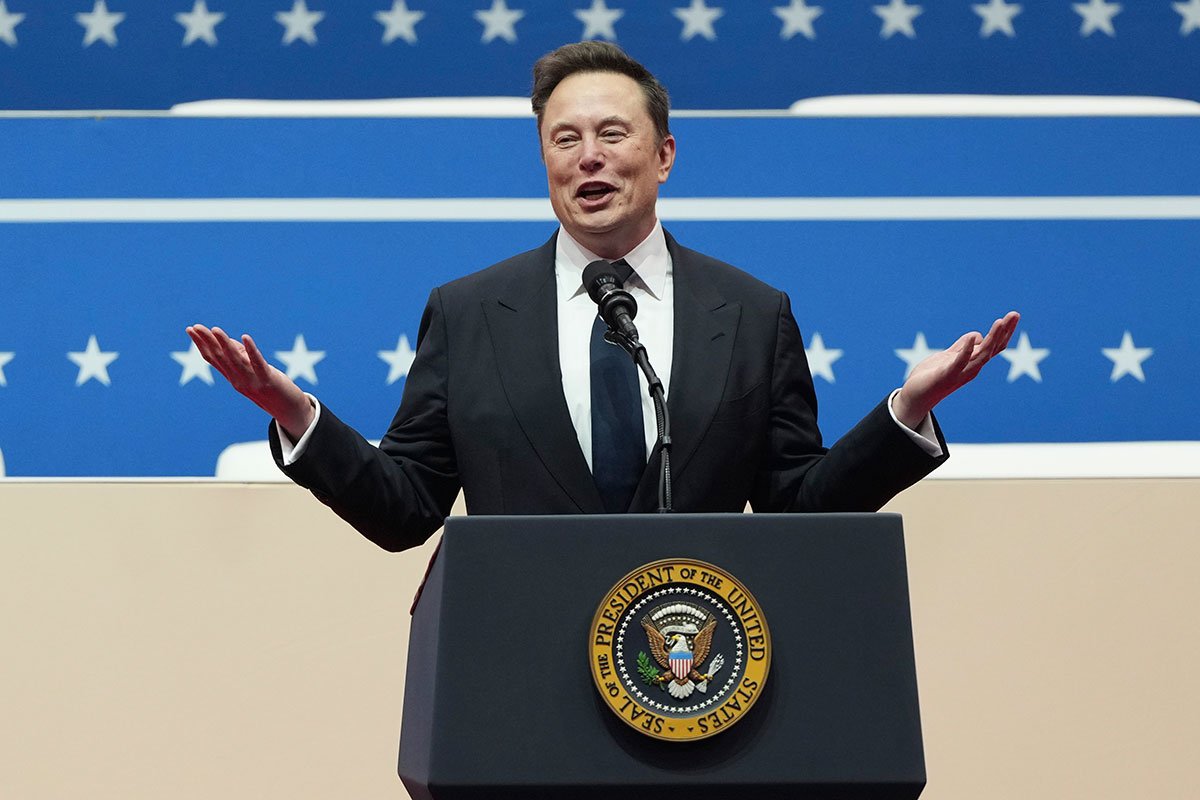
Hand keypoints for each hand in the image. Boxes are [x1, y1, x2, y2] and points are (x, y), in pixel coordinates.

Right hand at [185, 324, 314, 438]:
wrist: (289, 411)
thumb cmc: (271, 387)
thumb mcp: (254, 371)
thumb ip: (242, 356)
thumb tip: (229, 341)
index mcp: (233, 377)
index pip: (213, 359)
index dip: (201, 344)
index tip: (190, 329)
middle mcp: (238, 380)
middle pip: (220, 358)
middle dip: (207, 341)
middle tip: (196, 326)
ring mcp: (252, 381)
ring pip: (235, 360)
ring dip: (225, 344)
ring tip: (215, 329)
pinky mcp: (268, 380)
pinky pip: (257, 363)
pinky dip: (251, 350)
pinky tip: (245, 337)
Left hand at [892, 311, 1019, 428]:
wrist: (915, 396)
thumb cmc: (932, 376)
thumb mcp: (948, 356)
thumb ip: (962, 346)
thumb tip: (976, 335)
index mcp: (973, 362)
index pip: (994, 346)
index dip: (1005, 331)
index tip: (1014, 315)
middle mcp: (972, 368)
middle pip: (993, 348)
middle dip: (1004, 331)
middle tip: (1015, 314)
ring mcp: (961, 372)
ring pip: (982, 355)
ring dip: (992, 338)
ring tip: (999, 322)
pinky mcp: (947, 375)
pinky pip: (960, 362)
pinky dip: (967, 350)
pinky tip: (973, 338)